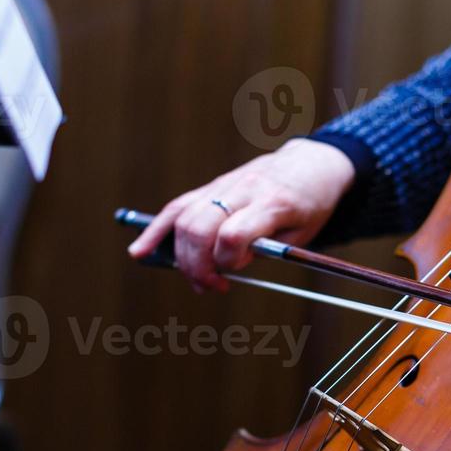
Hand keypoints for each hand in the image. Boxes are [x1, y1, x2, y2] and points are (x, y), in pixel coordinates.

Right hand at [127, 139, 356, 292]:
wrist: (312, 164)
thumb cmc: (311, 204)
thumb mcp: (302, 234)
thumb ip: (265, 250)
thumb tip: (225, 266)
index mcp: (273, 202)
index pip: (233, 233)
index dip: (227, 260)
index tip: (235, 273)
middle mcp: (243, 189)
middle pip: (200, 227)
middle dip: (197, 265)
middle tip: (210, 286)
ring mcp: (223, 185)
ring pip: (184, 218)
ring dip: (181, 256)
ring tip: (196, 279)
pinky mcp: (210, 187)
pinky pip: (177, 207)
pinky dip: (155, 230)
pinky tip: (139, 251)